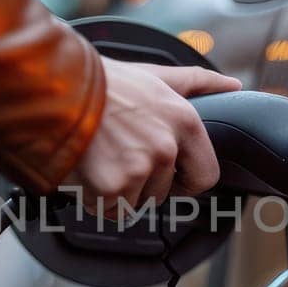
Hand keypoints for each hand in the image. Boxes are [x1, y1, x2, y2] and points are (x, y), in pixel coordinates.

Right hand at [66, 60, 242, 214]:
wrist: (55, 88)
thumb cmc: (101, 83)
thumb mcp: (155, 76)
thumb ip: (198, 83)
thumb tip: (232, 86)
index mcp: (184, 122)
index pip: (206, 176)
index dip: (185, 181)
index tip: (168, 176)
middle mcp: (166, 147)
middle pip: (163, 193)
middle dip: (142, 184)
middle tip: (118, 155)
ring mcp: (139, 169)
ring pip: (135, 203)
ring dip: (117, 191)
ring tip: (100, 157)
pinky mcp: (112, 187)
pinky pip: (110, 210)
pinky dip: (96, 198)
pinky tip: (87, 169)